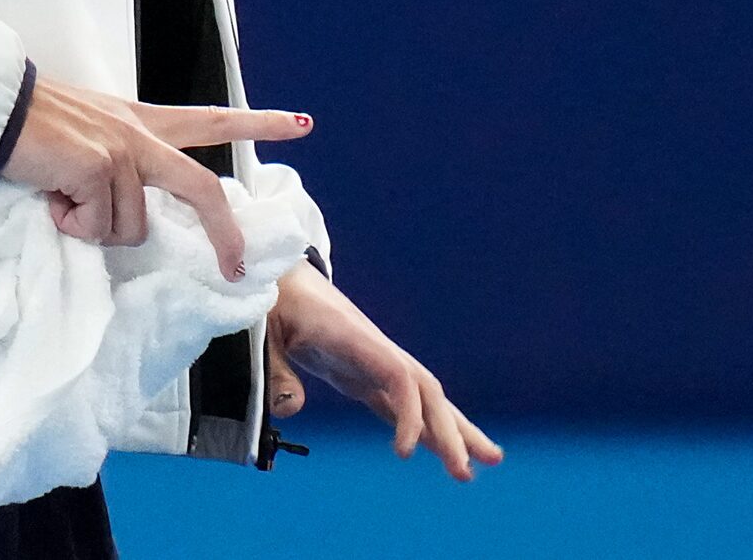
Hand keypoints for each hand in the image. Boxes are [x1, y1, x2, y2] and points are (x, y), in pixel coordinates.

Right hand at [0, 77, 311, 281]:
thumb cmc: (31, 127)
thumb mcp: (89, 140)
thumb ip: (116, 170)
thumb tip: (121, 219)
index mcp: (142, 122)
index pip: (211, 120)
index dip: (257, 124)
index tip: (300, 123)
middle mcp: (141, 135)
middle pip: (202, 189)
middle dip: (225, 233)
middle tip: (237, 266)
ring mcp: (123, 152)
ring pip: (130, 229)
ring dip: (93, 228)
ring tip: (60, 197)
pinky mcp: (99, 169)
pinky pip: (95, 227)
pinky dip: (68, 224)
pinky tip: (49, 195)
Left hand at [266, 263, 503, 481]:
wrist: (281, 279)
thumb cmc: (273, 304)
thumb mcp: (265, 333)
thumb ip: (277, 370)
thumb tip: (292, 409)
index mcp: (356, 340)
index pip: (399, 378)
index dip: (411, 414)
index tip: (406, 453)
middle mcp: (376, 352)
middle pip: (427, 392)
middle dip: (451, 431)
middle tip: (468, 472)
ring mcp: (375, 365)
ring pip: (425, 399)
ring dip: (453, 430)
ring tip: (487, 461)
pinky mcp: (365, 377)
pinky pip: (403, 406)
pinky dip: (423, 429)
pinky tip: (440, 452)